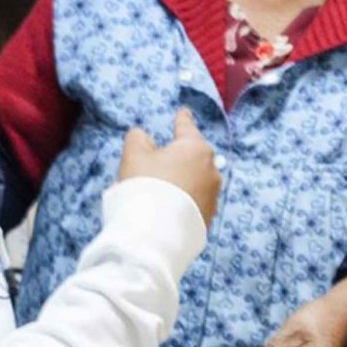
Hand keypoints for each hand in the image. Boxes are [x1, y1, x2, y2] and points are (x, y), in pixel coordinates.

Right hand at [117, 108, 220, 226]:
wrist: (156, 234)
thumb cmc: (146, 185)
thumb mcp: (134, 155)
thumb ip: (137, 138)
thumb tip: (143, 136)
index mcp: (196, 148)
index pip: (186, 127)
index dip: (181, 119)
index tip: (183, 112)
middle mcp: (211, 169)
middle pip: (191, 156)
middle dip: (177, 156)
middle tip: (156, 162)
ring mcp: (213, 194)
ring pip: (194, 179)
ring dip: (181, 180)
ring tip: (159, 190)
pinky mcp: (209, 216)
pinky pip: (193, 201)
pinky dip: (182, 199)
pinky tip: (167, 207)